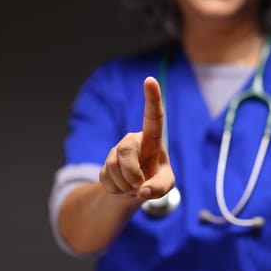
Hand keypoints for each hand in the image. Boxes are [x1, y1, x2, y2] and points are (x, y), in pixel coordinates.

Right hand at [99, 77, 174, 199]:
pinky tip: (122, 187)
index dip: (152, 98)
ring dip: (125, 186)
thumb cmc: (155, 180)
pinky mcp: (104, 164)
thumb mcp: (166, 185)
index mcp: (152, 140)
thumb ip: (159, 188)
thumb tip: (142, 191)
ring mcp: (116, 151)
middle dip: (131, 174)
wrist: (135, 191)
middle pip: (125, 150)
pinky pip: (106, 178)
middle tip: (139, 187)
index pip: (153, 117)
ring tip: (133, 186)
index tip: (150, 79)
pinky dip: (116, 191)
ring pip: (114, 167)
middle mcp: (133, 140)